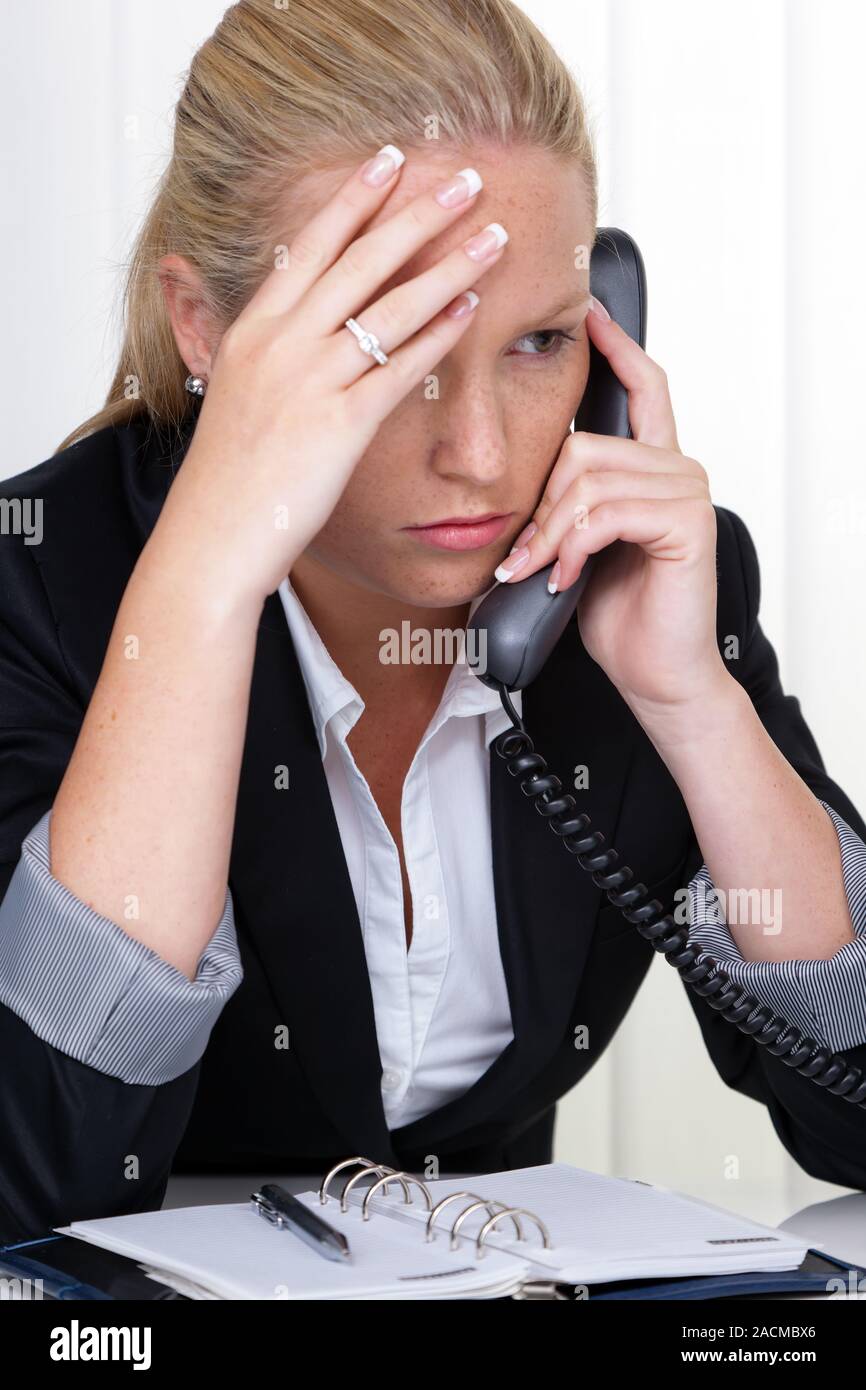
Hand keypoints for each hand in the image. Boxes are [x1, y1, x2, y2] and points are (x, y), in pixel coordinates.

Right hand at [156, 149, 508, 607]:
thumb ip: (266, 354)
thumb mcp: (235, 396)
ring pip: (390, 305)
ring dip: (449, 264)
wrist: (211, 538)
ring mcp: (309, 382)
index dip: (354, 199)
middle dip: (419, 212)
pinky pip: (399, 368)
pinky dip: (439, 334)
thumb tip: (296, 327)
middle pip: (360, 260)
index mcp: (252, 330)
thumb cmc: (228, 479)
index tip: (391, 160)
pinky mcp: (338, 425)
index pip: (311, 245)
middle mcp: (280, 344)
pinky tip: (473, 310)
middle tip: (467, 177)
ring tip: (493, 236)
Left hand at [493, 300, 730, 717]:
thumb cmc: (617, 614)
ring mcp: (685, 492)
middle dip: (540, 505)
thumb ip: (565, 501)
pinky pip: (604, 512)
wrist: (655, 675)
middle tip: (525, 556)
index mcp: (653, 466)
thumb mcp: (577, 546)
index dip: (615, 345)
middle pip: (582, 444)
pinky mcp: (686, 522)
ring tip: (542, 572)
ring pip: (586, 477)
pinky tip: (566, 579)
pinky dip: (572, 549)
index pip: (643, 384)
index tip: (587, 312)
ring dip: (549, 533)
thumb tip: (516, 479)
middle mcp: (676, 468)